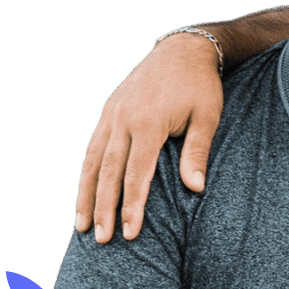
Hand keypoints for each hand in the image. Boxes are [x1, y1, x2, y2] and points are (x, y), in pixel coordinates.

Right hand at [75, 34, 223, 241]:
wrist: (183, 49)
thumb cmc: (202, 86)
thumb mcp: (207, 117)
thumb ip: (197, 152)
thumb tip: (196, 189)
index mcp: (148, 123)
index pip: (136, 174)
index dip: (131, 206)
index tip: (129, 234)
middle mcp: (123, 120)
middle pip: (109, 172)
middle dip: (103, 208)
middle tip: (100, 240)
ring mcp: (112, 115)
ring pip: (93, 161)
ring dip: (86, 195)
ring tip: (81, 226)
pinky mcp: (109, 111)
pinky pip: (93, 147)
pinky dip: (87, 173)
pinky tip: (85, 193)